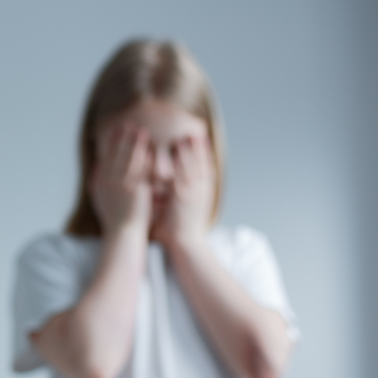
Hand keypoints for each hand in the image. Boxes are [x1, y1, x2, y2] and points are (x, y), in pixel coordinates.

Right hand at [89, 122, 152, 234]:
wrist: (123, 233)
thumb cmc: (116, 217)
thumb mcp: (101, 197)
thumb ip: (98, 180)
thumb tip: (96, 166)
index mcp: (100, 182)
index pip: (105, 155)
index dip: (111, 141)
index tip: (117, 128)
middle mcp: (107, 182)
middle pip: (115, 154)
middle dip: (122, 137)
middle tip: (128, 122)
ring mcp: (120, 185)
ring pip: (127, 159)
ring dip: (133, 143)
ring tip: (140, 130)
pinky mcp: (133, 190)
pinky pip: (139, 169)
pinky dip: (143, 156)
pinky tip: (149, 147)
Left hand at [151, 134, 215, 249]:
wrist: (185, 244)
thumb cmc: (179, 230)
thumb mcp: (183, 210)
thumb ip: (179, 198)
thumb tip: (172, 191)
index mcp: (202, 194)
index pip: (205, 170)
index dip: (203, 155)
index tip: (200, 142)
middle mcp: (201, 191)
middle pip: (201, 165)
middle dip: (199, 149)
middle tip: (196, 133)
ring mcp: (194, 192)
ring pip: (194, 166)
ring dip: (191, 150)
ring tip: (187, 136)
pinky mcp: (184, 196)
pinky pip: (184, 172)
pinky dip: (182, 160)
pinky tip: (179, 150)